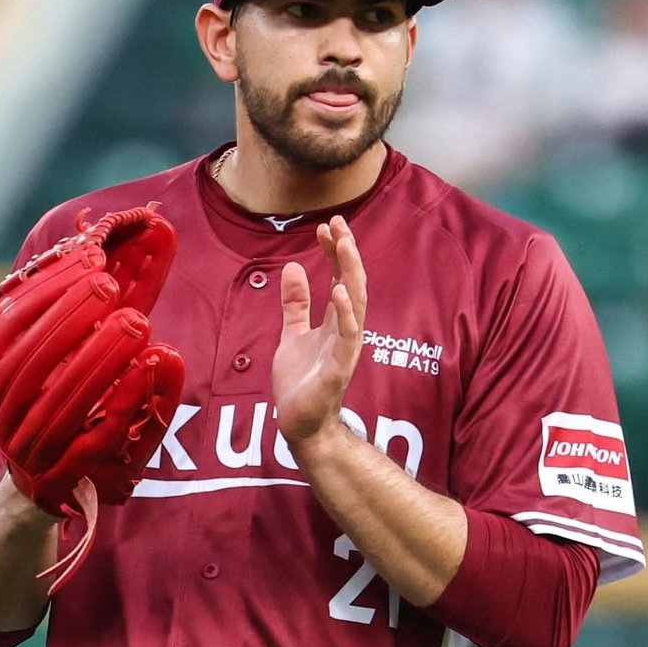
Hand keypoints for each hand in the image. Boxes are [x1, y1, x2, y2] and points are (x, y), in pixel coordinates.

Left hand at [272, 215, 366, 445]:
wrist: (299, 423)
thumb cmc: (301, 381)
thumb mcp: (292, 333)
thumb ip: (295, 303)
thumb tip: (294, 267)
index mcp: (335, 321)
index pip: (340, 277)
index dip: (335, 251)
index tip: (326, 226)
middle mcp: (345, 330)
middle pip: (352, 283)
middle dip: (347, 253)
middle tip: (338, 224)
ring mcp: (345, 347)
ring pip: (355, 303)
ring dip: (350, 272)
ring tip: (343, 244)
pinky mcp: (340, 367)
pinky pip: (347, 335)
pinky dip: (345, 312)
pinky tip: (337, 289)